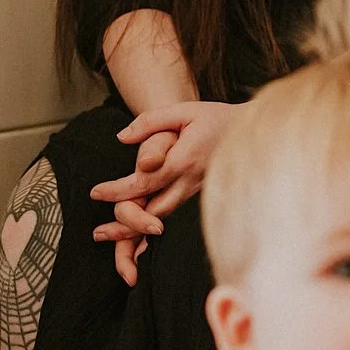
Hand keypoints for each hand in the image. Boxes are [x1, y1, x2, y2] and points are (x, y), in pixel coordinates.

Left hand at [89, 102, 243, 283]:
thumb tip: (122, 138)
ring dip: (138, 229)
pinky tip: (142, 235)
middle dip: (124, 223)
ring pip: (164, 216)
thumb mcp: (183, 111)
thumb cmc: (217, 117)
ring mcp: (197, 191)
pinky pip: (175, 214)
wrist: (254, 130)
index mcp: (183, 160)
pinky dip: (155, 225)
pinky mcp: (200, 194)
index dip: (117, 191)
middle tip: (98, 232)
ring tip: (113, 237)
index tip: (96, 193)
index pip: (143, 182)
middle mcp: (190, 181)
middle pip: (152, 210)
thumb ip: (150, 122)